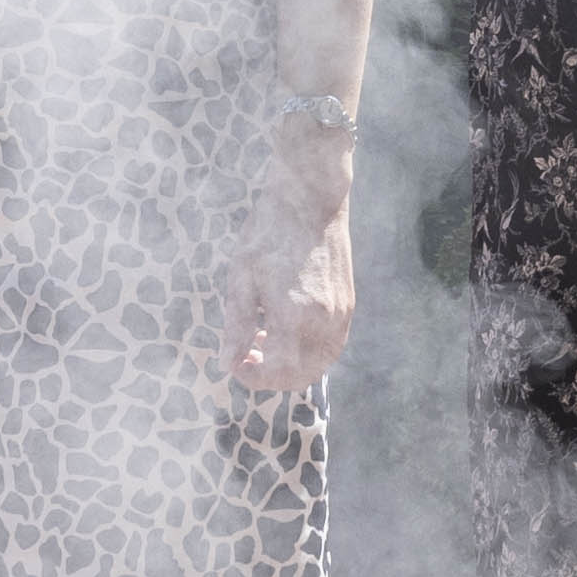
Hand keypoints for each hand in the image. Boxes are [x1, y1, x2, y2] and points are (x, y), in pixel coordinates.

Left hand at [225, 152, 359, 395]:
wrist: (311, 197)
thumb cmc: (270, 231)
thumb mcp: (241, 277)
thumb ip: (236, 326)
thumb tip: (227, 363)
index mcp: (295, 316)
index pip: (278, 373)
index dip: (252, 378)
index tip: (234, 364)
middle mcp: (325, 322)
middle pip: (303, 376)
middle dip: (272, 377)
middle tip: (246, 357)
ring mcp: (342, 314)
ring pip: (321, 364)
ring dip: (292, 365)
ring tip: (262, 341)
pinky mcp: (349, 304)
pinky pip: (331, 345)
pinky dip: (308, 351)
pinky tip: (284, 329)